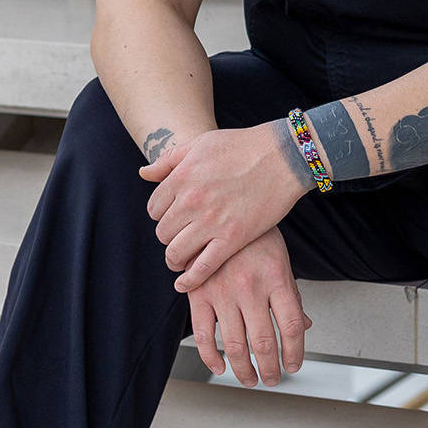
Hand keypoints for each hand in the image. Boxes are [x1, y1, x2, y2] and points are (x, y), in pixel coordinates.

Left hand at [139, 121, 310, 291]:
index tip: (174, 217)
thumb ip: (169, 160)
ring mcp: (212, 222)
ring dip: (175, 259)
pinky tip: (185, 283)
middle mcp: (191, 201)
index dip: (162, 214)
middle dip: (169, 236)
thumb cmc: (243, 145)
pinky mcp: (233, 238)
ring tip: (181, 259)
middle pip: (162, 232)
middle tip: (181, 236)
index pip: (154, 209)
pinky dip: (191, 279)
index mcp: (181, 177)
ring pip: (175, 253)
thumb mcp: (200, 143)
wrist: (284, 156)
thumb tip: (144, 173)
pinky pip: (203, 267)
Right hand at [187, 228, 312, 386]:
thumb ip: (290, 294)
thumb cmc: (255, 235)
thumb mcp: (280, 259)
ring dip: (244, 369)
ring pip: (235, 345)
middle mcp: (250, 286)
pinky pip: (204, 335)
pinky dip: (211, 357)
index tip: (294, 365)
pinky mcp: (199, 293)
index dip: (294, 352)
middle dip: (270, 368)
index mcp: (276, 276)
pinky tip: (221, 365)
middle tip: (273, 379)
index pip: (291, 326)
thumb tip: (302, 327)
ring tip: (250, 379)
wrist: (220, 206)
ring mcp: (223, 291)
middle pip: (264, 341)